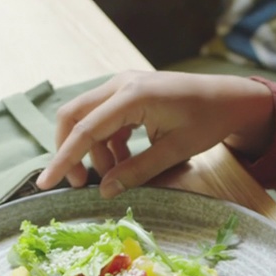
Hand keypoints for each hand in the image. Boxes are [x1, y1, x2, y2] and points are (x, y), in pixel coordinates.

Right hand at [36, 70, 275, 197]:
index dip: (63, 158)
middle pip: (73, 116)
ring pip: (86, 118)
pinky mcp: (128, 93)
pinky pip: (103, 119)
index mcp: (133, 96)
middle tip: (80, 184)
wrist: (229, 98)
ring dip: (92, 150)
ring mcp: (123, 86)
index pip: (85, 129)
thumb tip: (105, 191)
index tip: (46, 183)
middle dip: (70, 151)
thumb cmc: (208, 120)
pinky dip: (106, 143)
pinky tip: (122, 161)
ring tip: (114, 176)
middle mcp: (121, 85)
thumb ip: (137, 171)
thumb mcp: (175, 150)